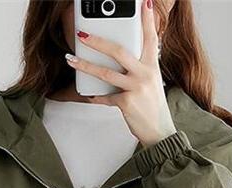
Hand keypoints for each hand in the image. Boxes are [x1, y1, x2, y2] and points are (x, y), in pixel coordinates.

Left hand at [65, 0, 176, 146]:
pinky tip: (90, 95)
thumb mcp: (151, 82)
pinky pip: (106, 97)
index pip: (150, 38)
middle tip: (83, 35)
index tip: (143, 3)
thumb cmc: (152, 106)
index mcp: (152, 66)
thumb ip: (139, 67)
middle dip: (98, 41)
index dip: (147, 20)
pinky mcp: (126, 103)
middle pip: (119, 52)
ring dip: (86, 65)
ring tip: (72, 60)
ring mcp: (135, 88)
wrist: (159, 131)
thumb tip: (122, 58)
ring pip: (106, 73)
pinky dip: (96, 96)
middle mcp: (145, 74)